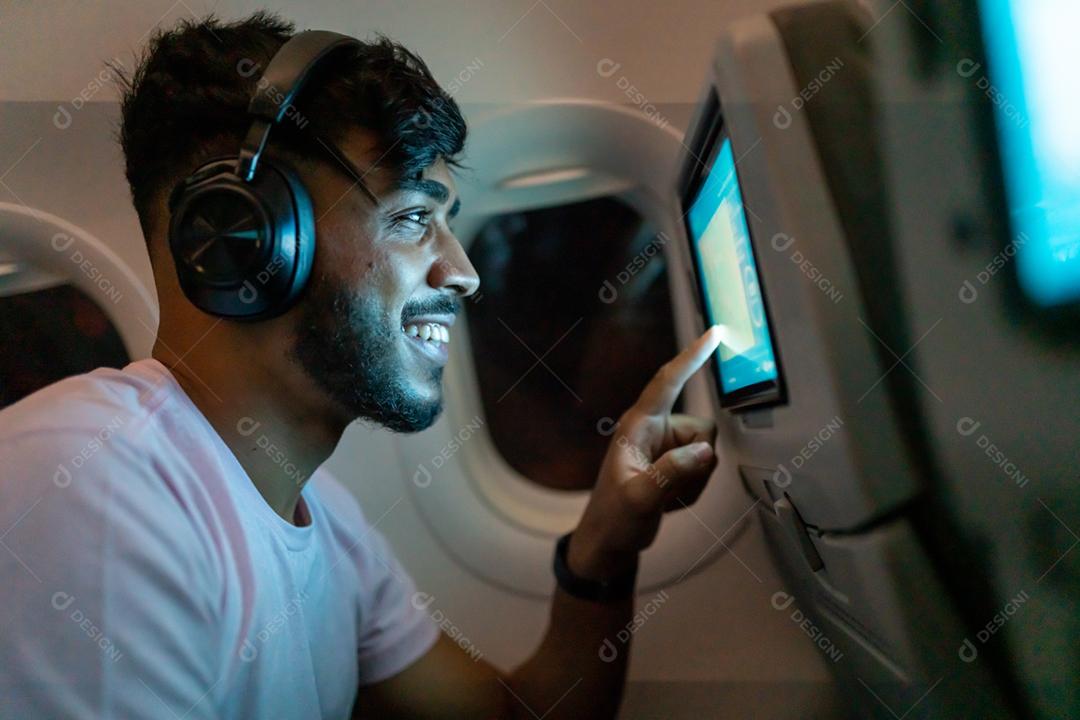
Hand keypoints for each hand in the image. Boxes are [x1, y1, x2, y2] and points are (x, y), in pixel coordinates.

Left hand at [567, 326, 722, 580]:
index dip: (692, 355)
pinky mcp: (673, 462)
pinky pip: (703, 468)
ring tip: (665, 497)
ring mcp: (665, 446)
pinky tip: (669, 500)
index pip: (668, 381)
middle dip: (697, 463)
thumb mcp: (639, 499)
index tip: (716, 332)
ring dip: (694, 480)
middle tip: (670, 491)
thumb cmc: (614, 518)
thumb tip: (705, 450)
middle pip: (702, 429)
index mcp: (638, 425)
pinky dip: (693, 488)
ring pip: (707, 451)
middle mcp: (653, 428)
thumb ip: (671, 473)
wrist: (608, 541)